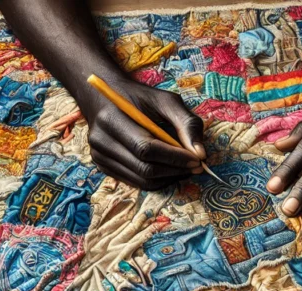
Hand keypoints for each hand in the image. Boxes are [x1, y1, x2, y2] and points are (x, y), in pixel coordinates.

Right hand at [78, 76, 205, 190]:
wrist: (104, 98)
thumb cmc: (139, 98)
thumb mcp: (165, 100)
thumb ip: (187, 123)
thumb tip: (201, 154)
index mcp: (112, 119)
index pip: (146, 149)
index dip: (175, 157)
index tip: (197, 160)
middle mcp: (101, 141)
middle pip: (144, 169)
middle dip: (175, 170)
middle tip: (196, 166)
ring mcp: (99, 157)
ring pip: (142, 180)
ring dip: (169, 178)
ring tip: (185, 168)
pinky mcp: (104, 167)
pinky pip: (136, 182)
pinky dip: (157, 180)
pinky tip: (170, 169)